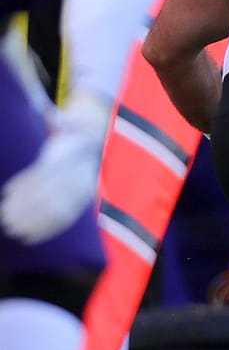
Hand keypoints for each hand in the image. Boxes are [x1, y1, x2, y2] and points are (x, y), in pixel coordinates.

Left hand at [0, 93, 111, 244]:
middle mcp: (79, 179)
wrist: (97, 145)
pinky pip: (65, 220)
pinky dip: (47, 230)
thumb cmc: (73, 135)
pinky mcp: (80, 204)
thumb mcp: (68, 125)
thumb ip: (59, 121)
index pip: (46, 176)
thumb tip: (49, 112)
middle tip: (6, 218)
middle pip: (50, 197)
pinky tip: (31, 237)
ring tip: (13, 229)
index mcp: (72, 161)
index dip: (25, 187)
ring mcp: (80, 194)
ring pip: (56, 212)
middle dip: (26, 210)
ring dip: (34, 222)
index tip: (6, 194)